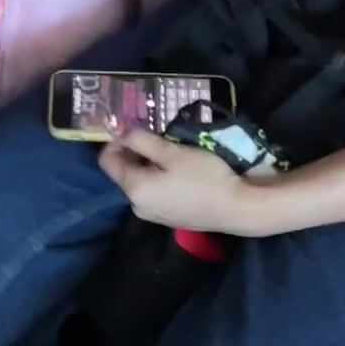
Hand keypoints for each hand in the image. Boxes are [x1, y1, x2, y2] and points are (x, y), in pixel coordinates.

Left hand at [100, 130, 259, 236]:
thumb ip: (141, 140)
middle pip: (123, 172)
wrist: (237, 210)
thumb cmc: (204, 178)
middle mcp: (137, 206)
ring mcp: (153, 215)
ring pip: (139, 182)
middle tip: (155, 136)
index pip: (106, 161)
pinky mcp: (168, 218)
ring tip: (169, 151)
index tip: (134, 127)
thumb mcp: (171, 152)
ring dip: (147, 164)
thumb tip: (121, 131)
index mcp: (134, 189)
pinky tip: (178, 170)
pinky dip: (158, 178)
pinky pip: (153, 193)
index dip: (115, 141)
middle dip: (134, 151)